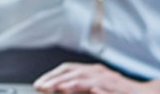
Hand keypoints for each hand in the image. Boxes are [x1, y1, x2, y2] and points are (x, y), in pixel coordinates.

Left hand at [32, 62, 151, 93]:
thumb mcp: (97, 90)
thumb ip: (80, 89)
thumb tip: (61, 90)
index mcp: (94, 73)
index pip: (69, 69)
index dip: (52, 75)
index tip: (39, 85)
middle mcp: (101, 73)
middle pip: (74, 72)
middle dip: (56, 79)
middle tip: (41, 87)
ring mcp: (111, 81)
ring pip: (86, 78)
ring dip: (70, 83)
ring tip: (56, 88)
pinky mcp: (120, 90)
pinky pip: (105, 88)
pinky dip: (96, 90)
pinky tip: (89, 90)